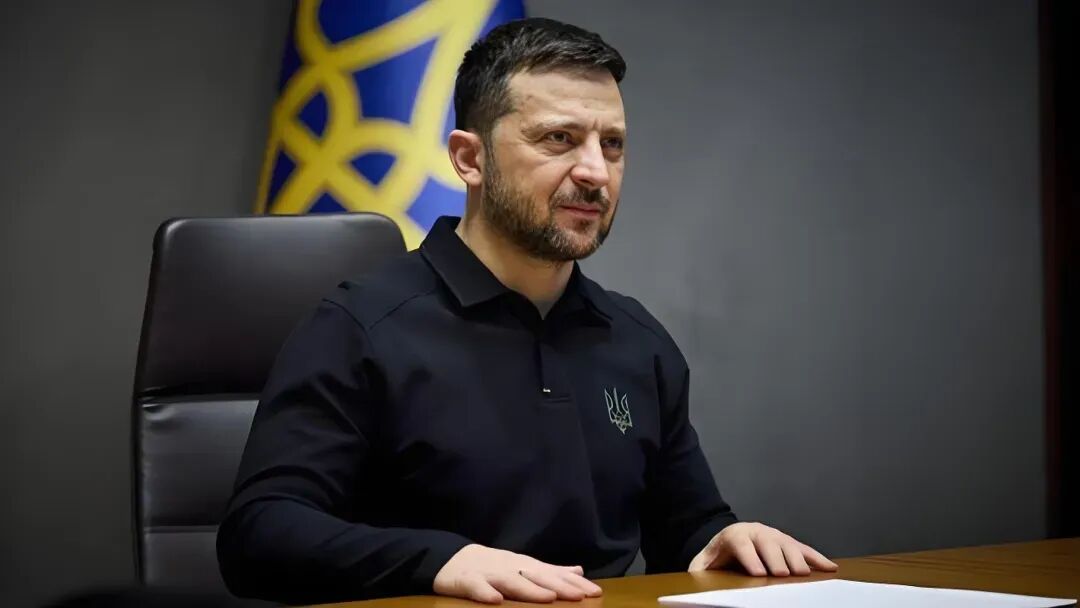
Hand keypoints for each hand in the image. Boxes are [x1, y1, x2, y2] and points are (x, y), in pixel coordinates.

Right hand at [433, 544, 603, 603]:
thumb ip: (551, 571)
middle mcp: (511, 568)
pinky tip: (495, 601)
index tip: (595, 592)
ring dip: (529, 589)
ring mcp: (490, 573)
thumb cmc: (493, 566)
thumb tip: (578, 571)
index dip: (574, 583)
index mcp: (525, 566)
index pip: (554, 574)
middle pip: (538, 577)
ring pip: (511, 581)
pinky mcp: (468, 581)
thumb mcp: (524, 567)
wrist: (452, 558)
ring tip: (547, 598)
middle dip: (559, 586)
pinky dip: (485, 592)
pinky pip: (476, 587)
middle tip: (580, 595)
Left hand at [688, 522, 838, 576]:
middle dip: (775, 559)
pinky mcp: (789, 543)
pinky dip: (817, 558)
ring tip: (803, 575)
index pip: (742, 544)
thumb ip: (699, 570)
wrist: (730, 539)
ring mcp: (776, 536)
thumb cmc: (718, 556)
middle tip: (782, 575)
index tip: (758, 573)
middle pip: (768, 544)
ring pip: (788, 545)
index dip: (750, 559)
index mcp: (734, 536)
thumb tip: (692, 580)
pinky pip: (805, 550)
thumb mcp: (702, 563)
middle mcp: (757, 532)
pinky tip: (830, 568)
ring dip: (797, 559)